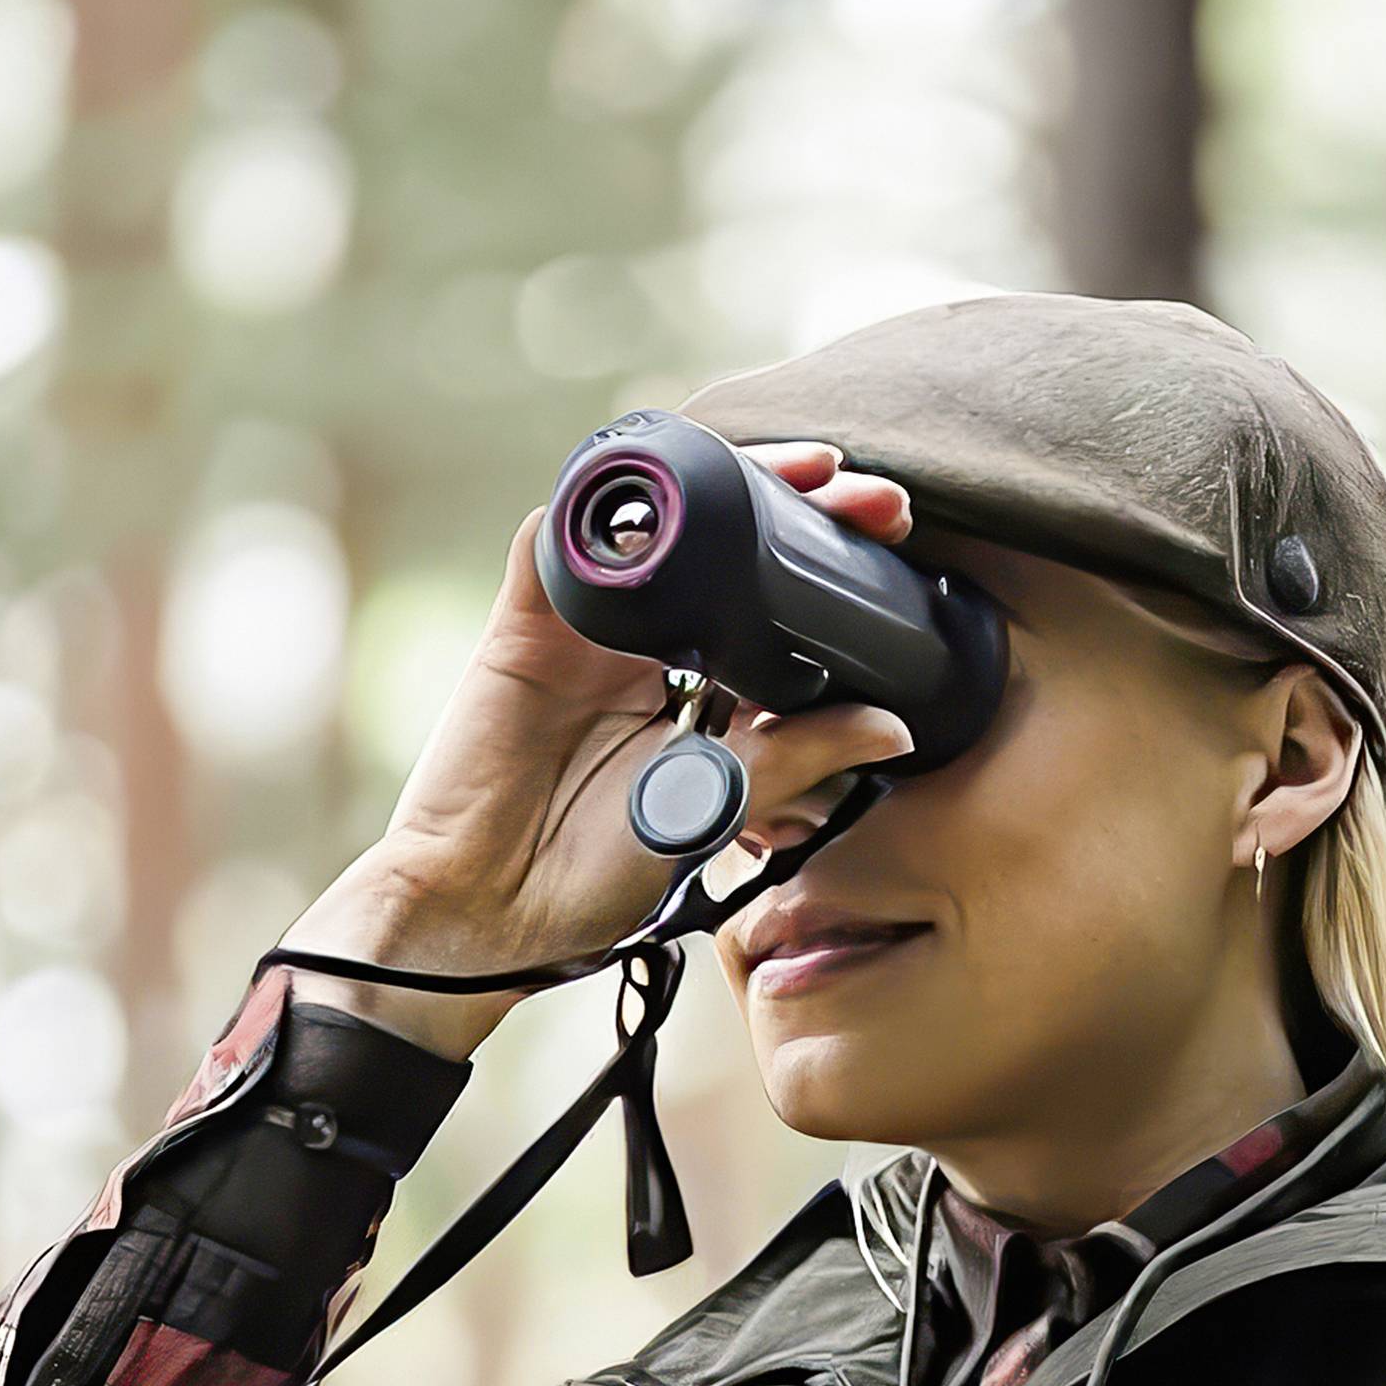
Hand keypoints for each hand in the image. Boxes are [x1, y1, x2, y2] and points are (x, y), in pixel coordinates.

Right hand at [281, 441, 918, 1061]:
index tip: (892, 533)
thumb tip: (895, 726)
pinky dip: (599, 509)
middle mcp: (645, 644)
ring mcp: (585, 627)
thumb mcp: (717, 809)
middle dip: (791, 500)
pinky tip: (660, 491)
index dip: (822, 560)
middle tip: (862, 491)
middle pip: (719, 541)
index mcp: (696, 686)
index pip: (768, 599)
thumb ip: (798, 759)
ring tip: (792, 473)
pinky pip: (556, 542)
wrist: (490, 912)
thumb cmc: (592, 877)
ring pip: (651, 524)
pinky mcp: (524, 624)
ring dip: (715, 483)